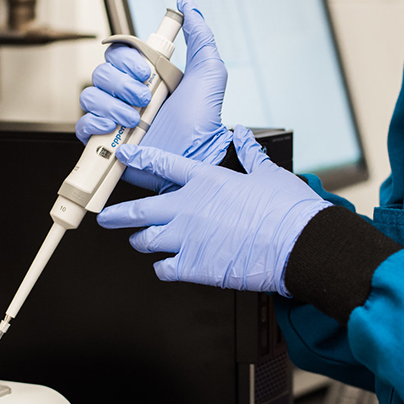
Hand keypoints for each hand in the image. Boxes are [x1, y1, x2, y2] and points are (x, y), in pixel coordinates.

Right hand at [76, 0, 231, 191]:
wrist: (193, 159)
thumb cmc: (203, 122)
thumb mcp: (209, 73)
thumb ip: (200, 36)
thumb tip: (188, 4)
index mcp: (146, 76)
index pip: (118, 52)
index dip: (127, 59)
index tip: (147, 71)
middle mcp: (127, 94)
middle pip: (101, 72)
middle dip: (121, 83)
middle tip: (144, 98)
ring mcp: (114, 117)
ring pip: (90, 95)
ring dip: (111, 105)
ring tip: (134, 119)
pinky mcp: (104, 142)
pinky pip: (82, 124)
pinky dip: (95, 122)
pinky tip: (115, 128)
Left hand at [97, 126, 330, 294]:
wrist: (298, 244)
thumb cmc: (287, 209)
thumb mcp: (268, 173)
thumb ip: (250, 153)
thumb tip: (243, 134)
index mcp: (206, 180)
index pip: (162, 164)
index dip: (139, 158)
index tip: (124, 157)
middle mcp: (189, 207)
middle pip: (139, 210)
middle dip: (117, 214)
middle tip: (105, 217)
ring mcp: (187, 238)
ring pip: (145, 240)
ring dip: (141, 241)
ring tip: (140, 242)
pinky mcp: (194, 266)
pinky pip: (163, 269)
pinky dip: (162, 268)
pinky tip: (167, 267)